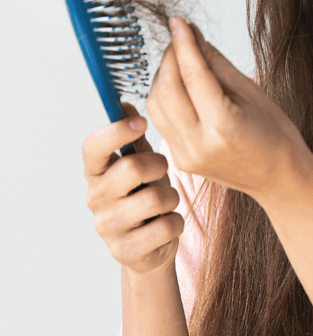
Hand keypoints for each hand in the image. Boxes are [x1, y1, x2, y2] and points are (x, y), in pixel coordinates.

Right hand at [83, 104, 183, 273]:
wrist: (149, 245)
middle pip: (132, 168)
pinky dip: (176, 223)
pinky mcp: (124, 251)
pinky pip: (166, 226)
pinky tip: (166, 224)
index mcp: (96, 171)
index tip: (142, 122)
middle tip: (162, 172)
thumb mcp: (141, 162)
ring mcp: (107, 226)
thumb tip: (124, 104)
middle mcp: (95, 197)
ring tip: (165, 201)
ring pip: (155, 198)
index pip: (93, 146)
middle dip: (159, 166)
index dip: (116, 131)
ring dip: (171, 197)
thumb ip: (133, 137)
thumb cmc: (145, 193)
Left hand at [146, 18, 312, 204]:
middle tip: (181, 38)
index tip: (179, 22)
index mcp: (223, 126)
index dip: (183, 44)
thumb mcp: (252, 92)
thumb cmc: (275, 135)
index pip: (193, 75)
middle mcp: (198, 144)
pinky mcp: (180, 159)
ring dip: (162, 76)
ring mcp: (185, 155)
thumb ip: (217, 64)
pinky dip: (165, 97)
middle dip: (169, 58)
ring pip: (156, 105)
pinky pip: (161, 120)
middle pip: (166, 90)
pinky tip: (179, 84)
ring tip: (180, 60)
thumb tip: (194, 37)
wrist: (279, 177)